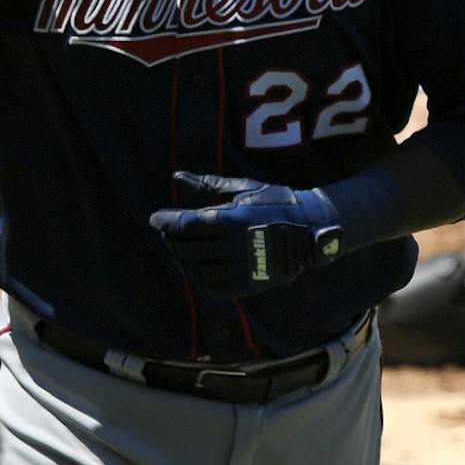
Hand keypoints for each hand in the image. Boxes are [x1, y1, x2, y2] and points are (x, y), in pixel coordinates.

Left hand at [147, 171, 342, 298]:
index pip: (186, 224)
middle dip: (172, 239)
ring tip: (182, 249)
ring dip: (182, 259)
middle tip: (169, 232)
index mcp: (231, 220)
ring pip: (195, 270)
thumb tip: (177, 177)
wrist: (310, 231)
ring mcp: (239, 269)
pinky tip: (198, 266)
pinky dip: (199, 277)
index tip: (154, 219)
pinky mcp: (246, 286)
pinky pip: (211, 287)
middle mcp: (232, 247)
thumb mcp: (244, 189)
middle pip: (186, 248)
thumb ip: (207, 185)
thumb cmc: (275, 203)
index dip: (166, 222)